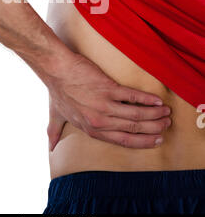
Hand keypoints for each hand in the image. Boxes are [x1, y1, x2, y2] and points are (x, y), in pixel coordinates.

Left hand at [45, 51, 170, 150]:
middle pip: (134, 129)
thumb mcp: (56, 115)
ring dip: (154, 115)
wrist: (57, 69)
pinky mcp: (108, 88)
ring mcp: (105, 105)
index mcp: (91, 129)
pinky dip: (147, 99)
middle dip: (153, 129)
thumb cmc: (57, 91)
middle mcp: (100, 121)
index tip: (155, 140)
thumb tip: (50, 147)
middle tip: (166, 126)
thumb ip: (54, 132)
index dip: (142, 142)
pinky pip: (133, 96)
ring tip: (166, 113)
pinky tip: (157, 100)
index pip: (123, 141)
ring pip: (136, 115)